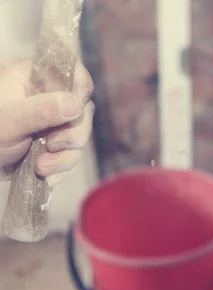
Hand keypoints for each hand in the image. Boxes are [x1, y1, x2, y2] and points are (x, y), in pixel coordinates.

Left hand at [0, 60, 93, 185]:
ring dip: (65, 156)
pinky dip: (62, 167)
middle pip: (83, 110)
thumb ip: (40, 111)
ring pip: (80, 136)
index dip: (80, 91)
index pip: (72, 73)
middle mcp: (47, 98)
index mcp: (33, 79)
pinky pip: (73, 154)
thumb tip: (75, 105)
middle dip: (73, 134)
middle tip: (53, 144)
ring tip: (41, 165)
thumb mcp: (9, 121)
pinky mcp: (54, 145)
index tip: (74, 112)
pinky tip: (44, 172)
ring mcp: (52, 123)